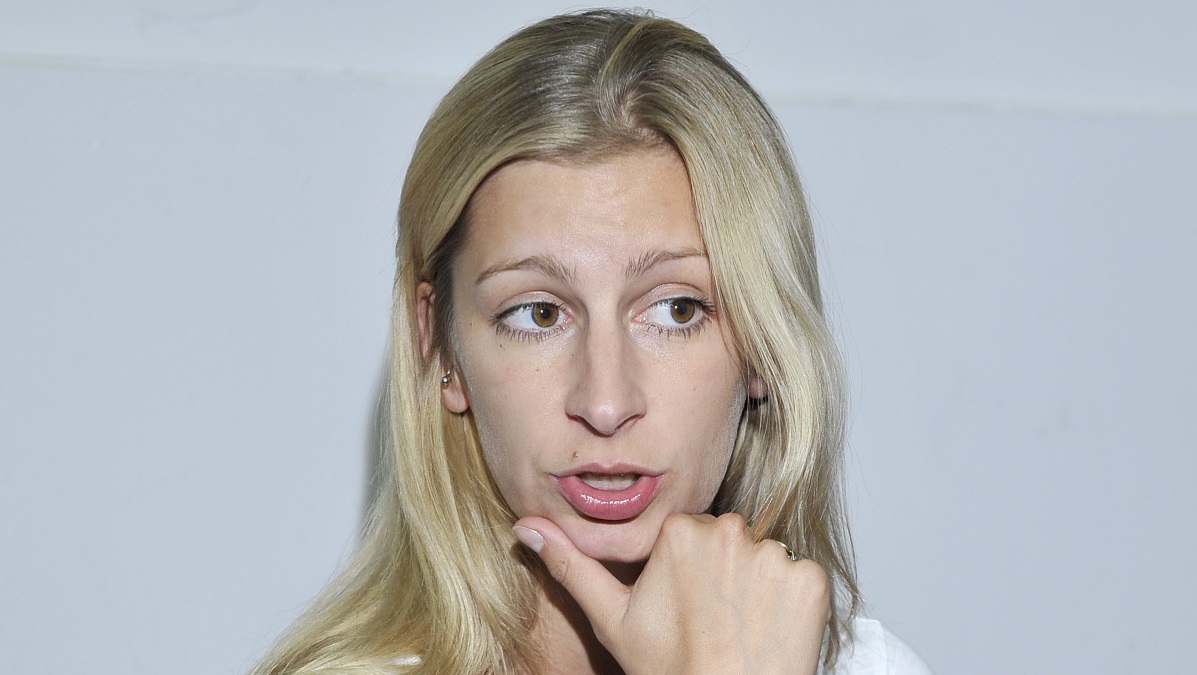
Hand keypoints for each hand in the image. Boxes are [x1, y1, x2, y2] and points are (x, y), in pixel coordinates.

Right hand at [513, 512, 830, 674]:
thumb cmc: (671, 670)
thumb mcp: (612, 617)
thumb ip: (571, 564)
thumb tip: (525, 527)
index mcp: (681, 532)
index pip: (689, 533)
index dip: (686, 569)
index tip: (685, 602)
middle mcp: (730, 531)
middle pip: (728, 540)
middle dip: (721, 571)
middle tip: (711, 618)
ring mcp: (775, 555)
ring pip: (764, 557)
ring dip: (757, 585)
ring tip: (740, 627)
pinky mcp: (811, 579)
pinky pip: (800, 576)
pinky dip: (790, 601)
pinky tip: (769, 629)